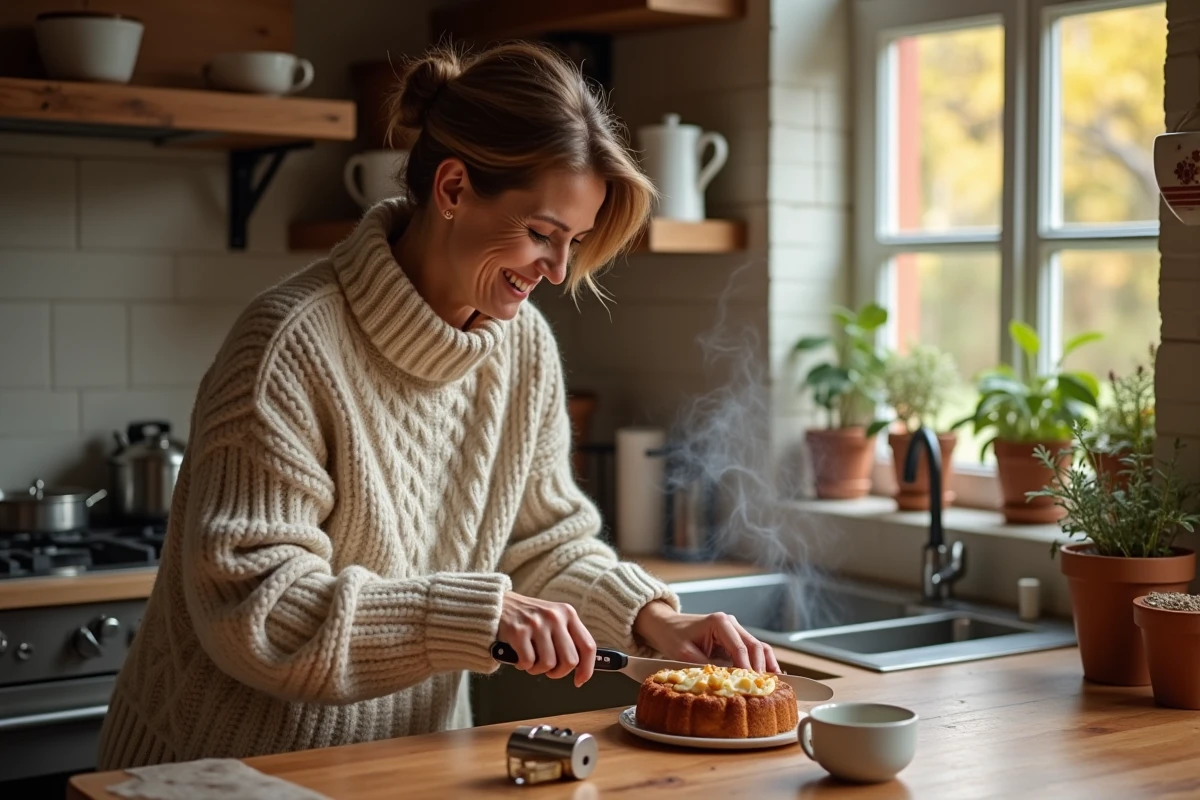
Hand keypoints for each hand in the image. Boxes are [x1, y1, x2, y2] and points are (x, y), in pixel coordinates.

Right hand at [497, 592, 596, 686]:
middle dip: (559, 673)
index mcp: (568, 614)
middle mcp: (555, 617)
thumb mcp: (554, 619)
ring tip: (532, 660)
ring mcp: (537, 624)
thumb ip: (568, 638)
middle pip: (570, 661)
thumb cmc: (529, 618)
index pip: (588, 646)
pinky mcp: (518, 632)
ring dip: (538, 670)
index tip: (580, 679)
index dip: (587, 668)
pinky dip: (524, 666)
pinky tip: (520, 656)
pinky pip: (528, 662)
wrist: (499, 605)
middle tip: (549, 670)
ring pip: (549, 664)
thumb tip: (582, 666)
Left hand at [632, 601, 781, 672]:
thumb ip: (705, 666)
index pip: (740, 647)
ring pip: (759, 647)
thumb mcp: (684, 654)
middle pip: (755, 646)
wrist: (666, 625)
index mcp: (719, 622)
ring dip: (766, 664)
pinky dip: (761, 662)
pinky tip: (768, 676)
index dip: (747, 667)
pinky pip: (753, 650)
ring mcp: (735, 630)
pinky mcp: (735, 639)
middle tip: (764, 687)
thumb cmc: (673, 637)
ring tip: (773, 684)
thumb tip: (725, 681)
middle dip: (760, 667)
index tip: (751, 683)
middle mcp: (731, 623)